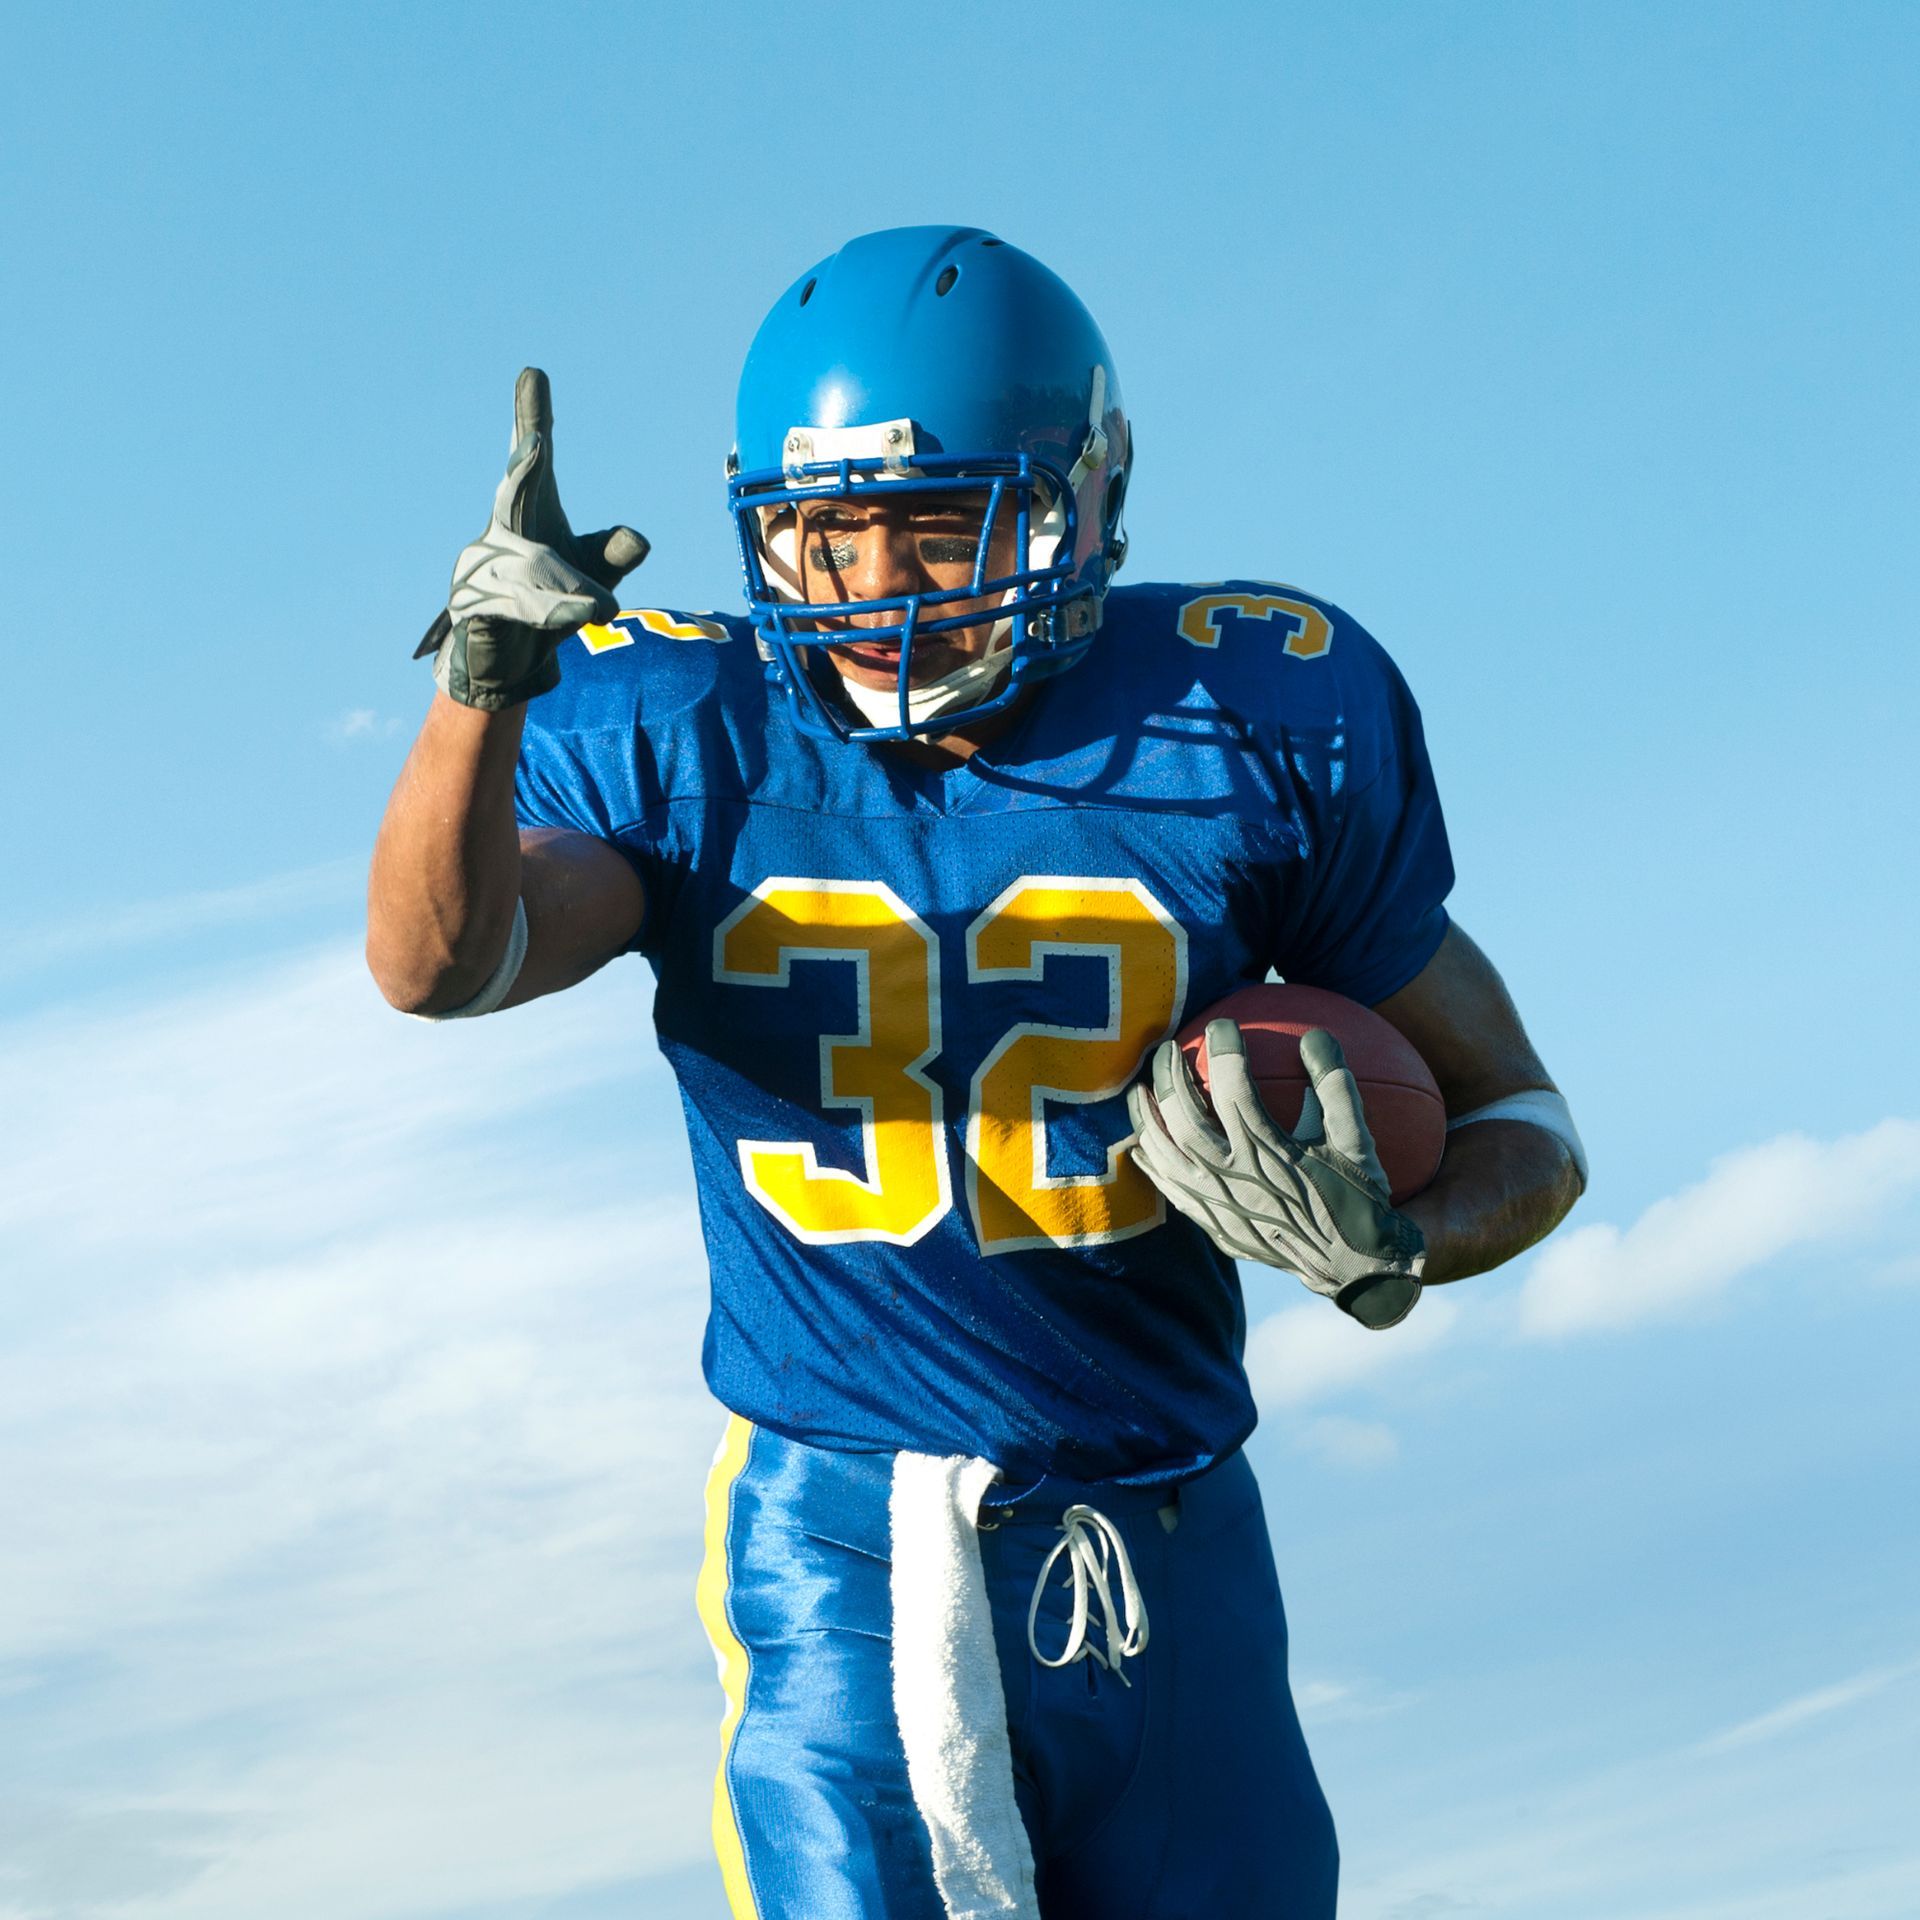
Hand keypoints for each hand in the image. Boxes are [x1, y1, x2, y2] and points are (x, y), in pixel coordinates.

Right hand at [415, 368, 648, 710]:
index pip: (534, 464)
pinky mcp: (477, 610)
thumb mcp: (593, 577)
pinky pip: (523, 610)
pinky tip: (579, 618)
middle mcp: (501, 534)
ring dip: (573, 591)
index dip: (533, 419)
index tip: (534, 374)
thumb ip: (613, 553)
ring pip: (537, 572)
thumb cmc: (549, 605)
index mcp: (528, 515)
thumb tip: (637, 537)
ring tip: (602, 606)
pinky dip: (555, 615)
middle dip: (525, 472)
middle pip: (514, 497)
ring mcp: (481, 569)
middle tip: (537, 444)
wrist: (503, 662)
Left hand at [1127, 1022, 1425, 1329]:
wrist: (1355, 1268)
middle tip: (1168, 1047)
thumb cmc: (1359, 1197)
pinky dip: (1154, 1162)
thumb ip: (1337, 1087)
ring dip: (1148, 1118)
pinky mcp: (1213, 1227)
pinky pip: (1170, 1191)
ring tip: (1140, 1089)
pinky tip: (1145, 1142)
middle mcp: (1237, 1181)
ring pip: (1167, 1155)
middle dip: (1170, 1077)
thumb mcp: (1359, 1141)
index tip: (1223, 1024)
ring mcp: (1219, 1208)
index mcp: (1273, 1155)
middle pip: (1184, 1120)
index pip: (1234, 1091)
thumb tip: (1318, 1035)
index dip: (1224, 1052)